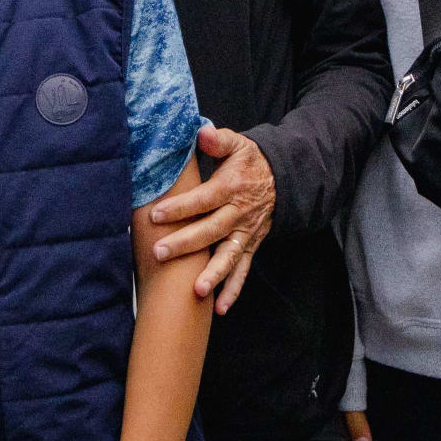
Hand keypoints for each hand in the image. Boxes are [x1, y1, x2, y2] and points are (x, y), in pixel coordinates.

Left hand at [152, 124, 275, 310]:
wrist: (284, 178)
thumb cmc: (251, 161)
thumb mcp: (238, 144)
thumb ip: (219, 140)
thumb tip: (202, 133)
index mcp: (230, 188)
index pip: (202, 200)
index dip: (180, 207)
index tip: (156, 214)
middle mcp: (238, 214)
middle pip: (210, 231)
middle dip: (186, 243)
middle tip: (160, 252)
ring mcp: (245, 233)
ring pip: (229, 256)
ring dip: (214, 275)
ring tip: (197, 291)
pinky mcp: (251, 246)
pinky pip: (243, 270)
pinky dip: (233, 290)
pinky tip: (219, 308)